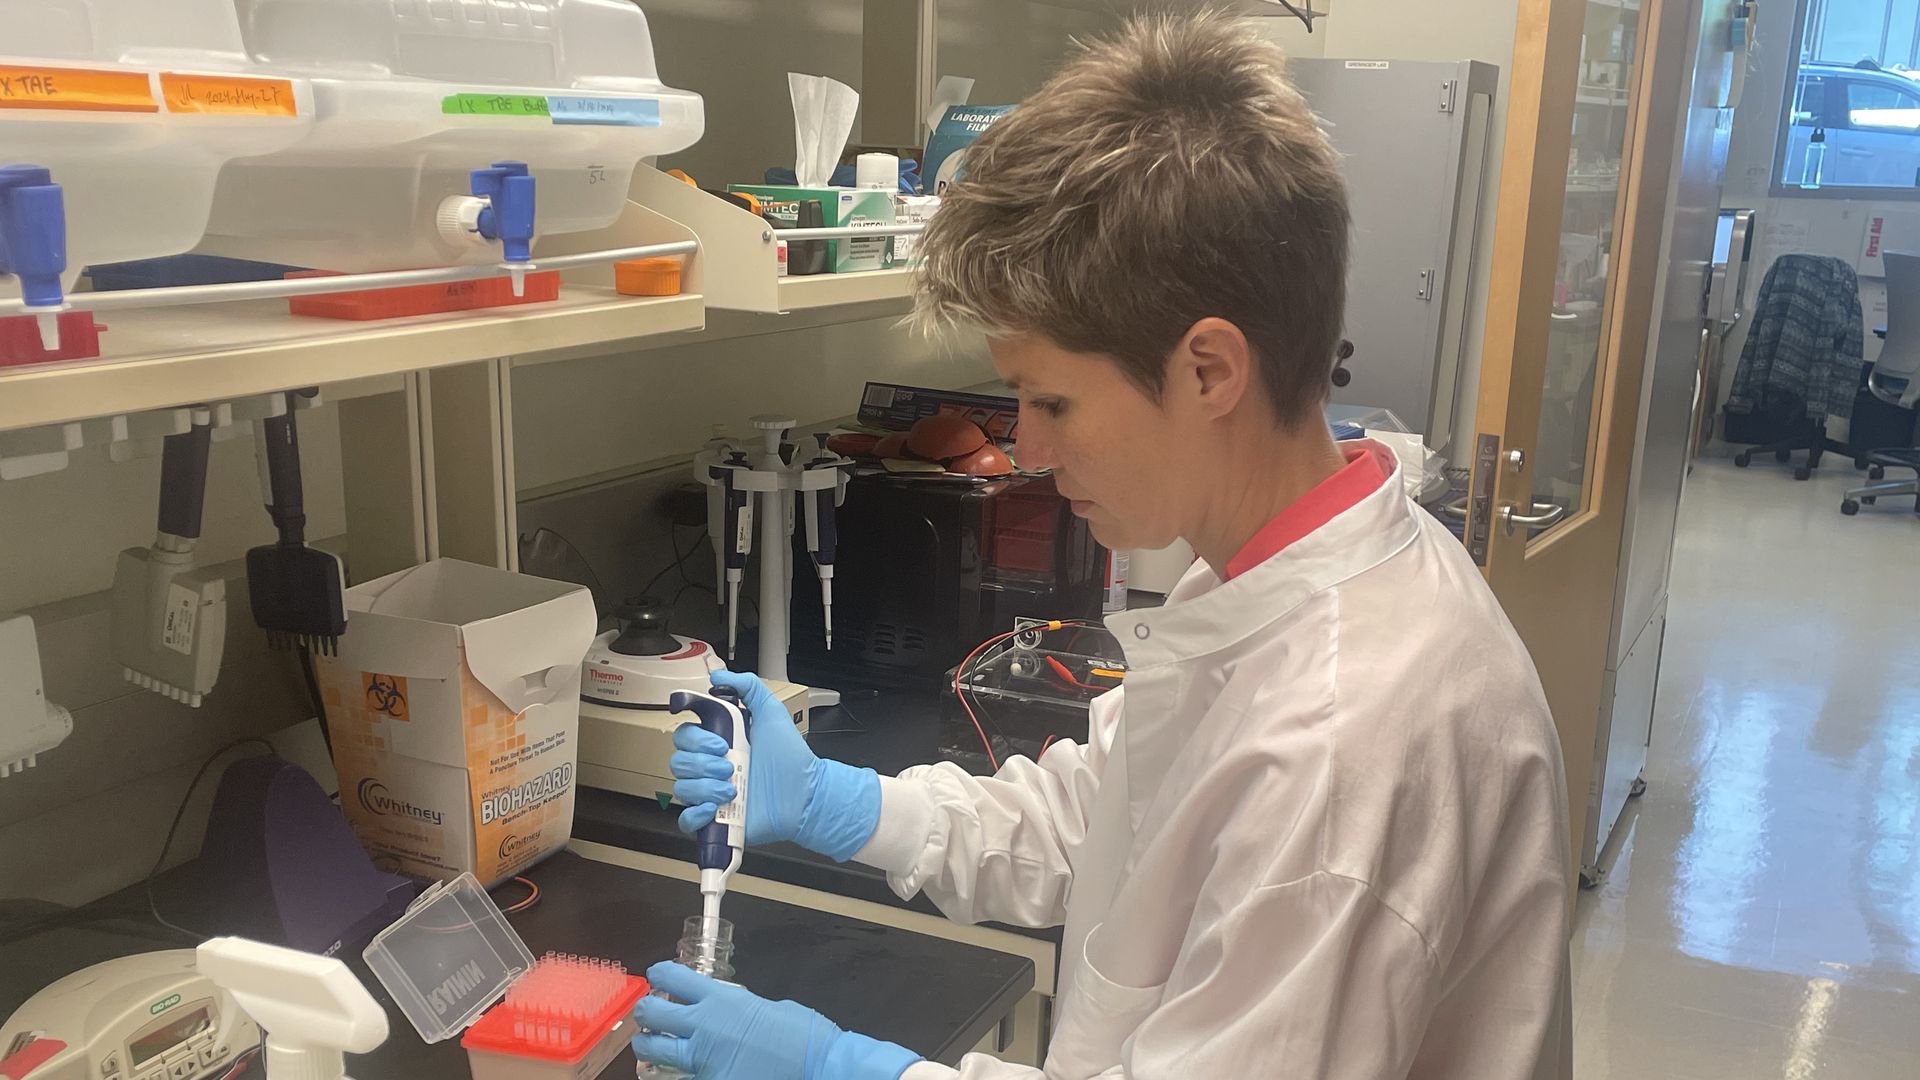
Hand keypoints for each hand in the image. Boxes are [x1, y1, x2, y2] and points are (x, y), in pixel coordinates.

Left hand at [632, 962, 920, 1079]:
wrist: (819, 1069)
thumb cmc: (805, 1036)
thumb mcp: (773, 1008)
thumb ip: (745, 1007)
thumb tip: (737, 1012)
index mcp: (722, 999)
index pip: (672, 977)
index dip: (659, 974)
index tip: (657, 976)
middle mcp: (704, 1027)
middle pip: (651, 1013)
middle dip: (645, 1012)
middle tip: (649, 1014)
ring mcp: (702, 1061)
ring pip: (652, 1051)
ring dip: (648, 1046)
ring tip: (651, 1045)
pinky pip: (681, 1078)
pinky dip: (677, 1074)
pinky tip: (682, 1072)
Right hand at [670, 669, 881, 860]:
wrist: (804, 794)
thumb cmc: (789, 757)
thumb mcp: (771, 712)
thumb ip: (748, 687)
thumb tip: (716, 675)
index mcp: (717, 742)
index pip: (683, 735)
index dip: (694, 738)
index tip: (720, 741)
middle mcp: (709, 768)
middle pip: (678, 761)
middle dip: (702, 763)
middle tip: (729, 765)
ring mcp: (709, 794)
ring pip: (681, 788)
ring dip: (704, 787)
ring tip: (733, 789)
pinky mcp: (714, 820)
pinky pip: (685, 820)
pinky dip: (694, 815)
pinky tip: (713, 809)